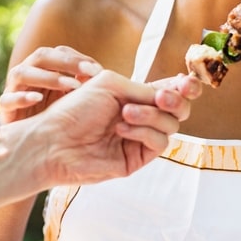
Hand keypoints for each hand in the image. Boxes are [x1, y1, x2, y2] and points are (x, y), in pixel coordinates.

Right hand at [0, 46, 102, 122]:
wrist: (29, 143)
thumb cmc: (55, 116)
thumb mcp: (72, 99)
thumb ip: (85, 86)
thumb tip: (104, 77)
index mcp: (44, 67)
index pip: (60, 52)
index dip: (78, 58)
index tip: (98, 70)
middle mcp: (27, 72)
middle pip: (42, 56)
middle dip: (67, 62)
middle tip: (89, 73)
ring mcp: (13, 89)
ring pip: (22, 73)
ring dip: (47, 77)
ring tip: (70, 86)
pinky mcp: (4, 108)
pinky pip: (7, 99)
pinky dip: (22, 97)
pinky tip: (37, 98)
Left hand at [33, 70, 200, 182]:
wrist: (54, 139)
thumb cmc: (75, 108)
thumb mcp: (111, 85)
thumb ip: (144, 89)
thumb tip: (172, 92)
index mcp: (135, 96)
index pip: (170, 90)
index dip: (184, 86)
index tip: (185, 81)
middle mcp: (141, 117)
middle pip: (179, 109)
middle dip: (176, 100)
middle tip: (162, 96)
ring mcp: (139, 139)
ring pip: (171, 125)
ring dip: (151, 115)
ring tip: (124, 113)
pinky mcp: (136, 159)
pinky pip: (159, 143)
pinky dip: (144, 132)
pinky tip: (122, 129)